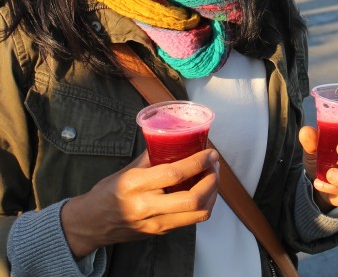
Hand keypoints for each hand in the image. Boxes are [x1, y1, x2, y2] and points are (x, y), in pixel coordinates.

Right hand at [61, 149, 219, 257]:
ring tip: (212, 178)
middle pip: (193, 199)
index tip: (211, 153)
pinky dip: (203, 204)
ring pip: (198, 213)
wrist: (91, 224)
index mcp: (134, 185)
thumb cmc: (108, 192)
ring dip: (212, 194)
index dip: (198, 162)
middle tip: (214, 166)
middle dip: (212, 181)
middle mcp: (146, 206)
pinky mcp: (160, 232)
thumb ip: (153, 156)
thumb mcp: (127, 170)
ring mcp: (155, 223)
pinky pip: (191, 219)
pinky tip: (203, 191)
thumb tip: (177, 138)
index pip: (174, 174)